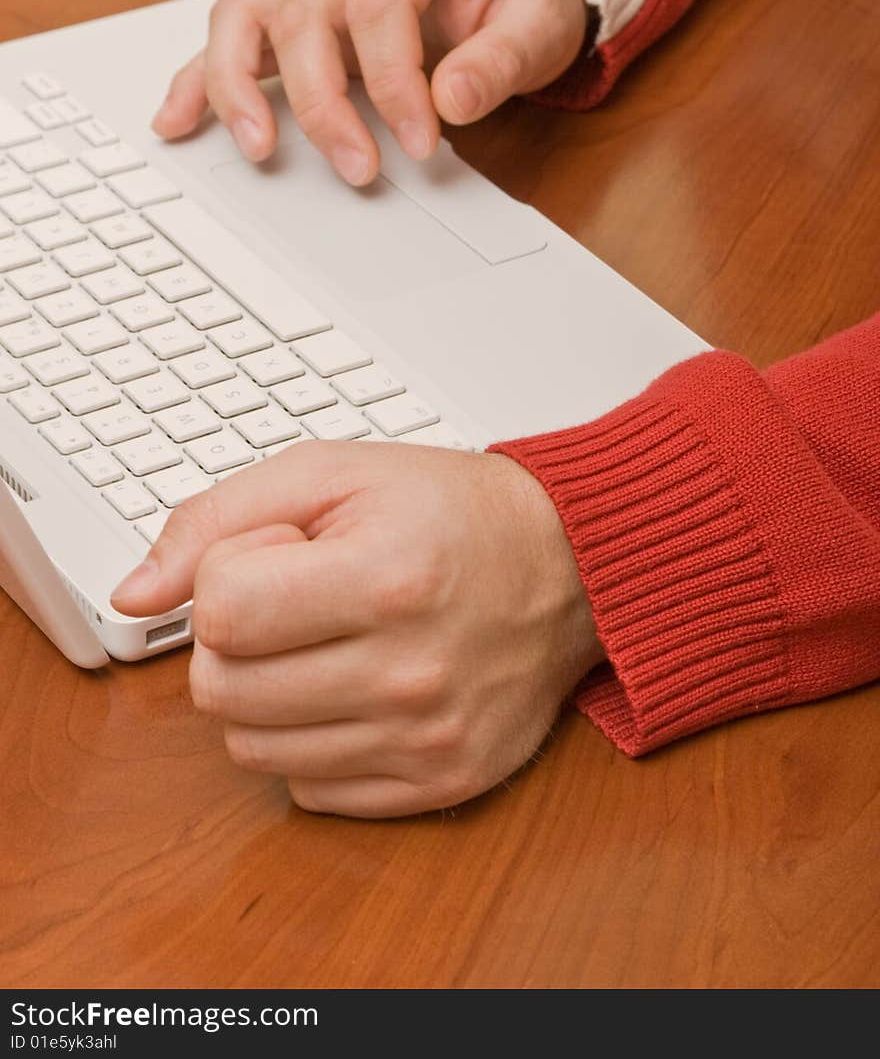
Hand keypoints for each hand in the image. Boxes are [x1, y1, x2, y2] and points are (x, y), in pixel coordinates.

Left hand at [111, 442, 601, 818]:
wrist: (570, 567)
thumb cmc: (454, 512)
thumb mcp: (333, 473)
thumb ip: (218, 518)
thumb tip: (134, 592)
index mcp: (386, 579)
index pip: (220, 613)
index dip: (231, 573)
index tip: (284, 552)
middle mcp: (410, 672)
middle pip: (222, 690)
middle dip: (238, 636)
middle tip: (303, 597)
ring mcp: (427, 740)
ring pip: (252, 749)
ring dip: (267, 691)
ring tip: (329, 640)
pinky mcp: (439, 783)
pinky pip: (308, 790)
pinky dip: (310, 740)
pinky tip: (353, 688)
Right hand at [152, 0, 585, 184]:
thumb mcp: (538, 26)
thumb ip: (500, 62)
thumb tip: (451, 100)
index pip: (377, 0)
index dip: (392, 79)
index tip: (420, 140)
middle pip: (305, 15)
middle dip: (324, 103)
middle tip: (360, 168)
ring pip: (248, 17)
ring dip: (239, 87)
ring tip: (256, 147)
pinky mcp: (297, 15)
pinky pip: (233, 37)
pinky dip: (202, 79)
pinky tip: (178, 120)